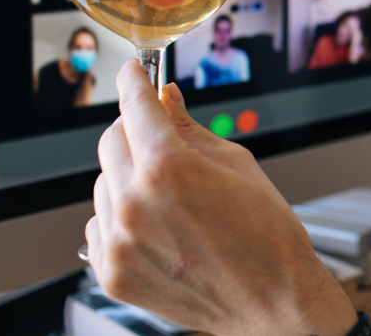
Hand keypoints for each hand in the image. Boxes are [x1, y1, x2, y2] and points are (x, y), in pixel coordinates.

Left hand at [85, 60, 357, 335]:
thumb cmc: (266, 234)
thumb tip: (167, 99)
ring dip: (129, 177)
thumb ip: (190, 128)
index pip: (134, 106)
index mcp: (169, 168)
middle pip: (110, 141)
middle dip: (134, 130)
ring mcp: (119, 241)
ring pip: (105, 183)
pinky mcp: (113, 272)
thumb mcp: (237, 164)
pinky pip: (99, 224)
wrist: (271, 299)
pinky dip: (122, 217)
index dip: (134, 81)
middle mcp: (135, 203)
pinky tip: (159, 226)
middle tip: (161, 138)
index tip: (133, 72)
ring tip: (172, 198)